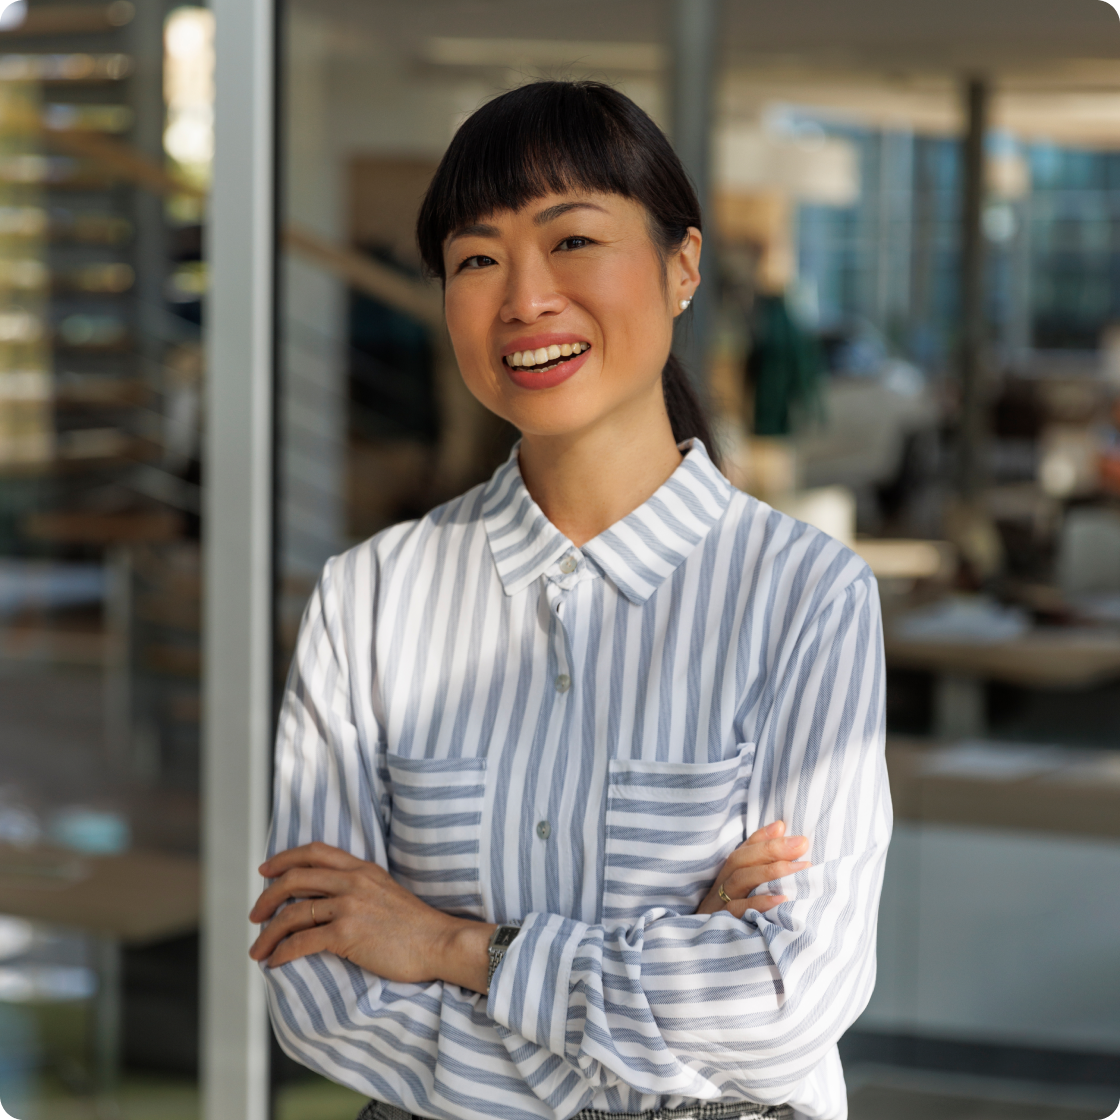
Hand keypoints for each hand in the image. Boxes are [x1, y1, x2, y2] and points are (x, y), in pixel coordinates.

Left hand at [248, 842, 493, 992]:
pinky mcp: (348, 933)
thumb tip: (327, 900)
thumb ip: (359, 887)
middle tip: (255, 915)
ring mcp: (349, 906)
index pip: (314, 852)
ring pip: (292, 913)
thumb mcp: (386, 891)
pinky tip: (275, 962)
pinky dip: (282, 952)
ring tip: (258, 950)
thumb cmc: (414, 926)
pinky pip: (302, 941)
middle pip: (294, 878)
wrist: (438, 942)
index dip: (284, 859)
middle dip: (266, 897)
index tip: (266, 870)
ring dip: (268, 933)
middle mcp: (352, 881)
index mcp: (362, 868)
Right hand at [695, 820, 810, 917]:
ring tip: (799, 867)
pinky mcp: (720, 926)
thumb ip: (760, 858)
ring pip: (739, 881)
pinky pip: (738, 911)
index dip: (764, 839)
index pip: (743, 852)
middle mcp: (719, 888)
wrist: (697, 960)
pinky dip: (759, 903)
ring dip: (770, 872)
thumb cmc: (730, 922)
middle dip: (772, 850)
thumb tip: (780, 826)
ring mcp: (717, 907)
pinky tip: (782, 900)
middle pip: (740, 861)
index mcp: (724, 878)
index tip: (789, 830)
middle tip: (802, 844)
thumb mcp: (744, 892)